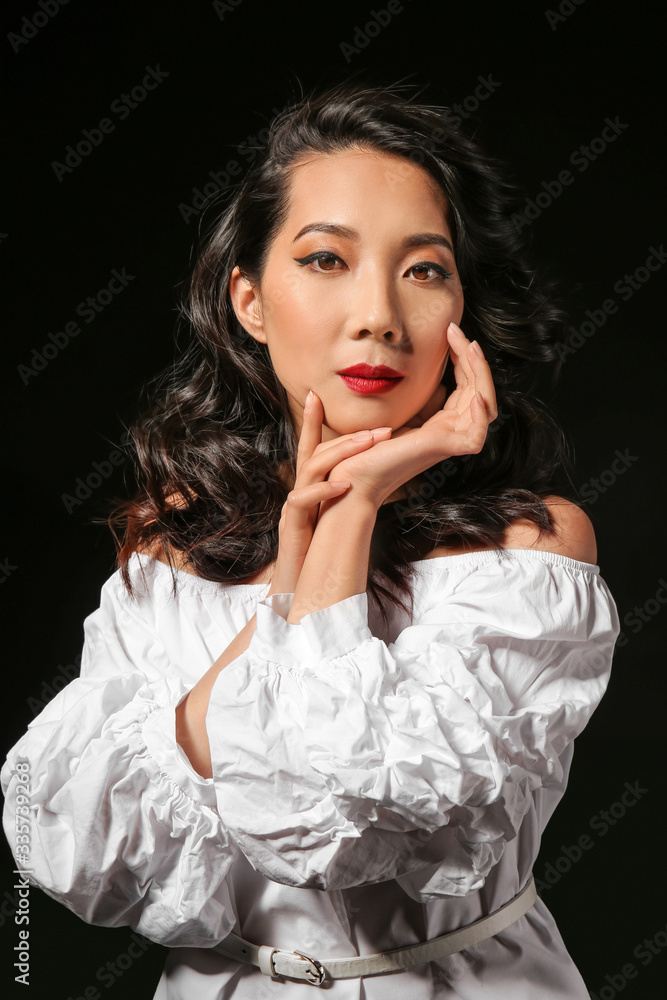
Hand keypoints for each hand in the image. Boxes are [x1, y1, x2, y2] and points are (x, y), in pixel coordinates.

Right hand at [268, 392, 390, 594]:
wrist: (298, 597)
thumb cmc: (318, 563)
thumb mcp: (333, 526)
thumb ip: (344, 504)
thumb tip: (370, 485)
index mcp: (309, 492)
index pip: (311, 450)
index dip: (311, 422)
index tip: (316, 395)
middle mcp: (298, 495)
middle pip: (314, 453)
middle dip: (344, 436)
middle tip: (379, 428)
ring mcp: (294, 510)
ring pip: (310, 469)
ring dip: (341, 454)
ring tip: (370, 445)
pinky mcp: (291, 528)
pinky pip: (301, 501)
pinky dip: (322, 490)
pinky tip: (343, 485)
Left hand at [325, 322, 497, 509]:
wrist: (349, 478)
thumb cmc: (363, 451)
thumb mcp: (393, 413)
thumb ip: (417, 401)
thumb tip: (437, 384)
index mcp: (438, 424)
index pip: (465, 386)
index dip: (462, 358)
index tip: (449, 331)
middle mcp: (448, 432)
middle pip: (479, 391)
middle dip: (473, 358)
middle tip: (457, 331)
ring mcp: (447, 441)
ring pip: (484, 407)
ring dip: (481, 375)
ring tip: (469, 348)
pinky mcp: (442, 450)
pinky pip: (477, 435)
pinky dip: (480, 413)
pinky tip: (473, 393)